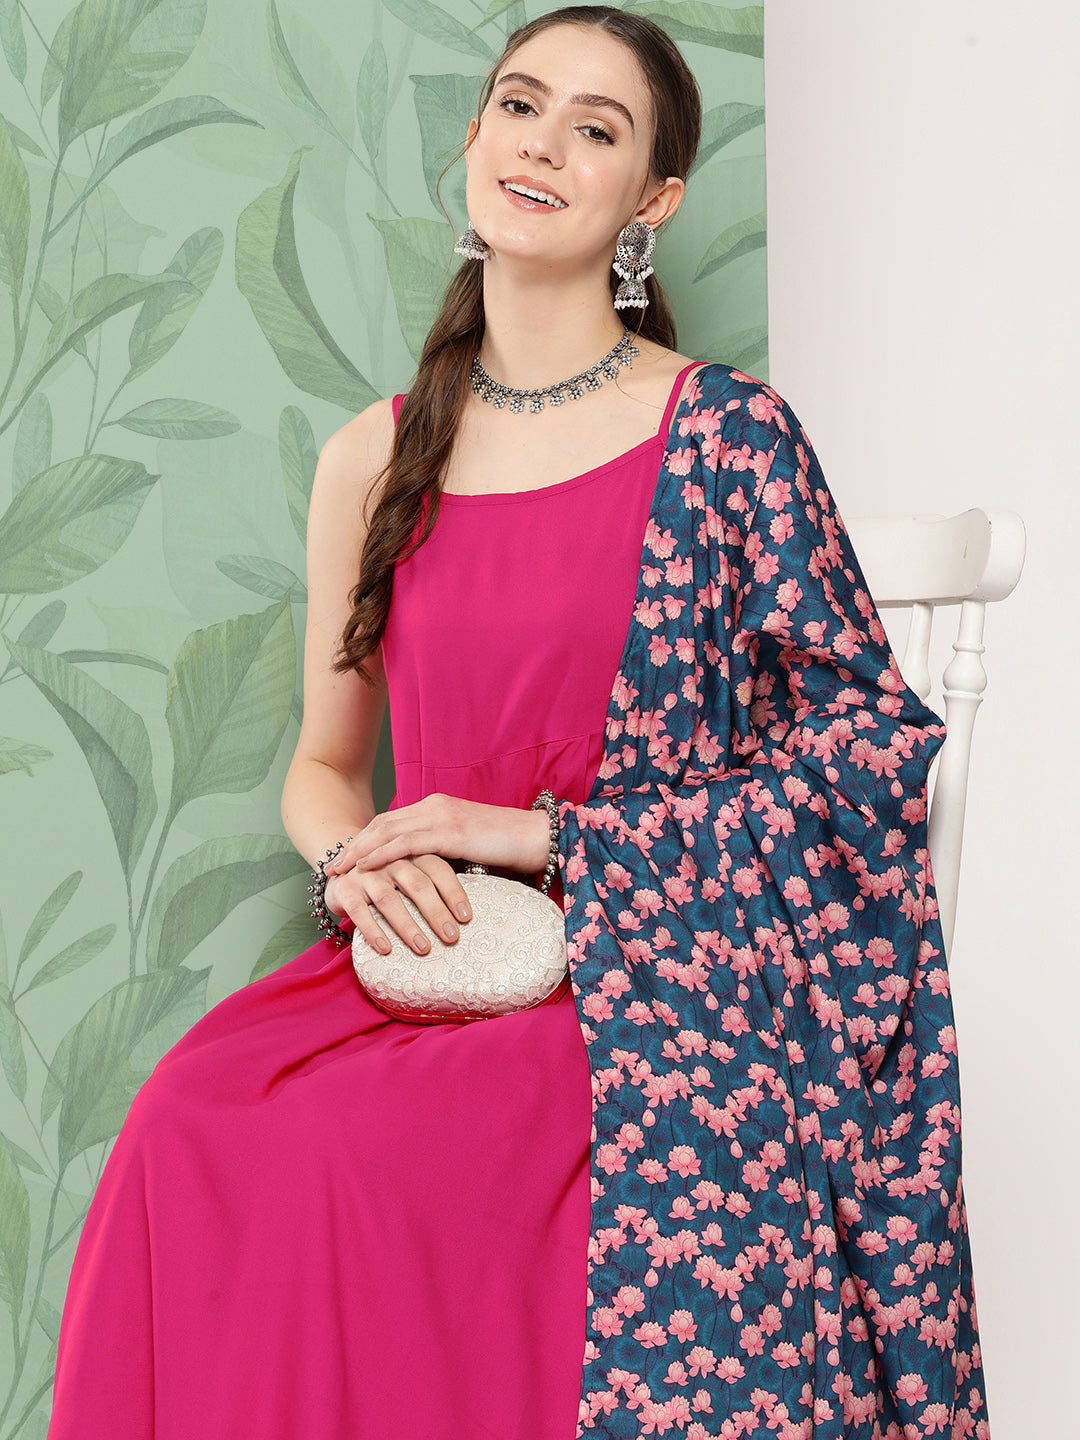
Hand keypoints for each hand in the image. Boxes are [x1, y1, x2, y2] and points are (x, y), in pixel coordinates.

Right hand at [324, 853, 471, 954]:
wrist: (338, 866)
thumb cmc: (386, 876)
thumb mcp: (410, 870)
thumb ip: (433, 882)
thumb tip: (467, 912)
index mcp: (412, 853)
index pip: (438, 869)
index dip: (453, 892)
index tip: (467, 918)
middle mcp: (390, 860)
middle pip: (417, 884)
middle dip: (436, 912)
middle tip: (451, 937)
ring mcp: (366, 873)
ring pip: (389, 899)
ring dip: (408, 926)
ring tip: (423, 948)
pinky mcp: (345, 889)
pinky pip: (359, 911)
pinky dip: (373, 930)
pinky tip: (385, 948)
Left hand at [325, 792, 549, 880]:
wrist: (537, 838)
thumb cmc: (507, 847)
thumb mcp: (467, 848)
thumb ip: (442, 853)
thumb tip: (423, 875)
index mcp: (437, 807)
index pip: (391, 821)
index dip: (365, 839)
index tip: (345, 857)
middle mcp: (434, 806)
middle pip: (381, 824)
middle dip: (353, 844)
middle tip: (331, 865)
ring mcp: (441, 816)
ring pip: (387, 831)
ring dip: (359, 850)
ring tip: (339, 868)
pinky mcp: (450, 832)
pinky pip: (406, 843)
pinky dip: (381, 854)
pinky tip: (366, 866)